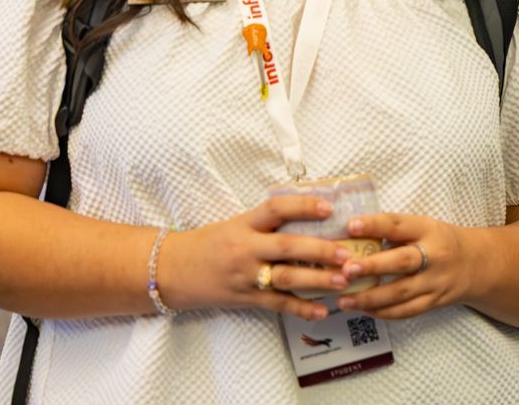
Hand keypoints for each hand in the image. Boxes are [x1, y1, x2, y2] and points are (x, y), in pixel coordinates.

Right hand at [154, 196, 350, 322]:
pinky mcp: (244, 298)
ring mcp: (245, 276)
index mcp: (244, 224)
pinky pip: (276, 304)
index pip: (276, 209)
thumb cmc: (209, 244)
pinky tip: (321, 311)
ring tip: (343, 280)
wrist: (171, 271)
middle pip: (286, 247)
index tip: (330, 207)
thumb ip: (266, 222)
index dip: (304, 206)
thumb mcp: (236, 224)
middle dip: (319, 250)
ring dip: (317, 280)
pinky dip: (300, 308)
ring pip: (284, 278)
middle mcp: (245, 249)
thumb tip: (309, 211)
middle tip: (347, 253)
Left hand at [335, 213, 476, 319]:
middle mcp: (435, 255)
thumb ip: (396, 231)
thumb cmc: (441, 241)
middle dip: (373, 266)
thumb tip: (353, 236)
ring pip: (401, 293)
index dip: (375, 225)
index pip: (399, 225)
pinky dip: (383, 313)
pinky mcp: (435, 302)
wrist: (477, 264)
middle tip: (346, 270)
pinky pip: (406, 311)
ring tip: (344, 300)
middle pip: (403, 262)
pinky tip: (364, 310)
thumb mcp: (424, 227)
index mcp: (429, 229)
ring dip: (370, 298)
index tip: (351, 226)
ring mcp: (436, 282)